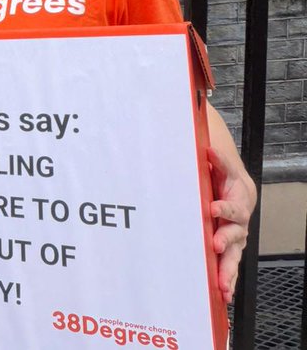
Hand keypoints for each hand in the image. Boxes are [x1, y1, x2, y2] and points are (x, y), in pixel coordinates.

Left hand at [207, 145, 256, 303]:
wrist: (237, 192)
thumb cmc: (225, 180)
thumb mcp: (222, 168)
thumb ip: (217, 161)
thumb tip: (208, 149)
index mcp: (236, 204)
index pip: (232, 207)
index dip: (224, 208)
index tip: (212, 208)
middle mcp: (238, 225)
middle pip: (234, 235)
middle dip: (225, 241)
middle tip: (215, 245)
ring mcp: (234, 240)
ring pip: (233, 257)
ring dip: (227, 271)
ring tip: (222, 285)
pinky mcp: (228, 251)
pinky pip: (228, 268)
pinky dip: (226, 282)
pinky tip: (222, 295)